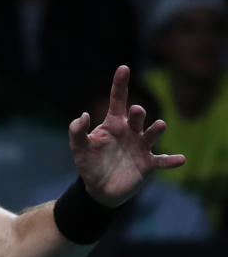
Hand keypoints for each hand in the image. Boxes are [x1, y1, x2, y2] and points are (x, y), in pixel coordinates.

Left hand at [69, 65, 185, 207]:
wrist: (99, 188)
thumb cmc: (89, 163)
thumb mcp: (78, 148)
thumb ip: (77, 131)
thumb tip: (84, 114)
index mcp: (113, 124)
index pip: (117, 100)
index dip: (120, 84)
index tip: (124, 68)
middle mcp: (130, 132)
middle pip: (137, 116)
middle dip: (138, 112)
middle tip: (135, 111)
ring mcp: (141, 147)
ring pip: (152, 133)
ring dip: (156, 129)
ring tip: (159, 125)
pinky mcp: (148, 164)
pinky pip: (163, 161)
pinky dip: (172, 160)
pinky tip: (180, 159)